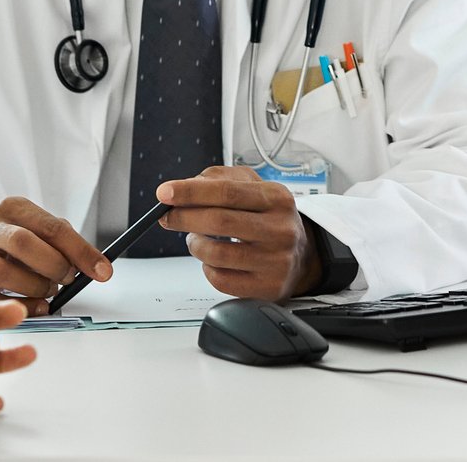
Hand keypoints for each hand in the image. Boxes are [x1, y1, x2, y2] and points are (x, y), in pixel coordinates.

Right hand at [0, 197, 110, 316]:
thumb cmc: (14, 239)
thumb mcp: (38, 228)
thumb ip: (65, 243)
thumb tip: (99, 267)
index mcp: (13, 208)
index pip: (53, 227)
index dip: (81, 252)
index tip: (102, 271)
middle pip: (23, 243)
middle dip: (53, 266)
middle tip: (68, 279)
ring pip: (3, 272)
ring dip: (34, 287)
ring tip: (49, 291)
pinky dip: (19, 306)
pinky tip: (36, 306)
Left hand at [158, 166, 316, 299]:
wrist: (302, 254)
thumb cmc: (269, 218)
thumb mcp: (254, 187)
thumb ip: (220, 179)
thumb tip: (186, 186)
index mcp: (277, 197)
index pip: (227, 191)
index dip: (191, 192)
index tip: (165, 193)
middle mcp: (280, 229)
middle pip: (219, 221)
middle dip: (184, 217)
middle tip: (167, 216)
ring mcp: (276, 261)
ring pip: (216, 254)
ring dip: (195, 245)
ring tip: (195, 239)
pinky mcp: (267, 287)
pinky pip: (221, 280)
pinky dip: (207, 269)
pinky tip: (213, 260)